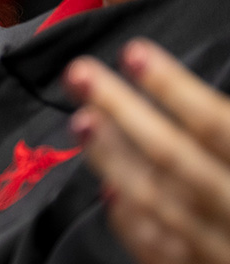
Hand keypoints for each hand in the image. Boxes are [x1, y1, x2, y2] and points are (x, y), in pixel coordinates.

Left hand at [64, 38, 229, 262]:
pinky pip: (162, 252)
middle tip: (80, 74)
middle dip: (123, 112)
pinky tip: (109, 190)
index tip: (134, 52)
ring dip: (113, 160)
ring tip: (82, 120)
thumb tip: (208, 99)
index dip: (174, 88)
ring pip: (158, 203)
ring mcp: (225, 251)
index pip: (215, 126)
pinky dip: (132, 221)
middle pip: (174, 158)